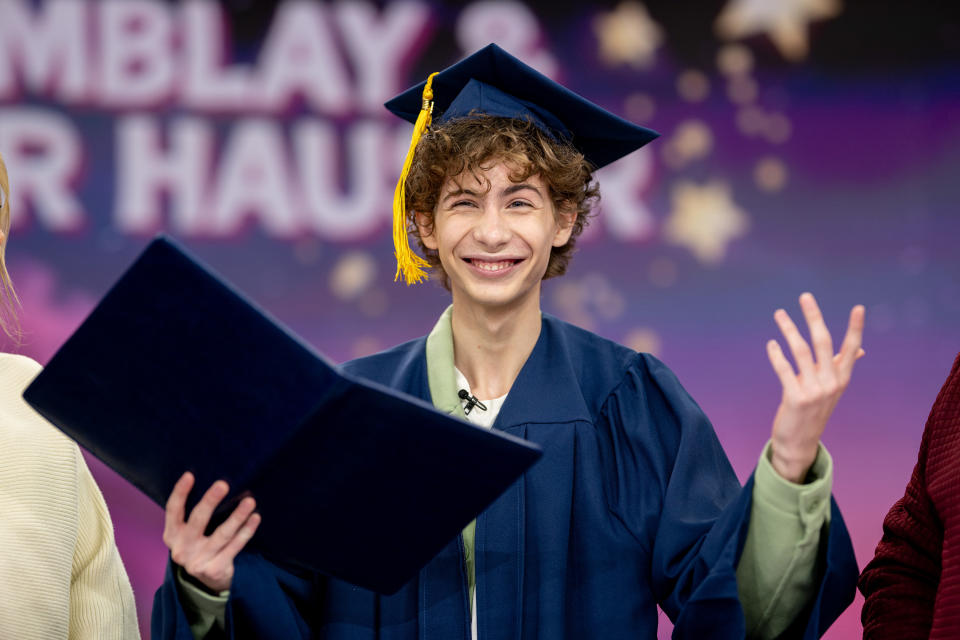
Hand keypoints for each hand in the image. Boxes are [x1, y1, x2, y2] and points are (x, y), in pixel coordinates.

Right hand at [162, 471, 260, 592]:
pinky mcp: (214, 570)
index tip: (190, 475)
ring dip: (237, 516)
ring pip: (222, 534)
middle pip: (197, 520)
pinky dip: (246, 531)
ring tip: (250, 501)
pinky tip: (255, 518)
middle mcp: (181, 549)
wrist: (205, 582)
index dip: (180, 493)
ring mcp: (197, 561)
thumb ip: (194, 516)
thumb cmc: (199, 545)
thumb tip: (218, 485)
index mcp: (172, 535)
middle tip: (223, 484)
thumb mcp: (188, 533)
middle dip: (210, 501)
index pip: (173, 511)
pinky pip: (235, 546)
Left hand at [766, 292, 864, 482]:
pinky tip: (771, 344)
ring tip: (779, 314)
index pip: (852, 348)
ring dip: (788, 329)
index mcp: (841, 378)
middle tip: (805, 296)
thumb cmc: (813, 410)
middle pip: (823, 342)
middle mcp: (831, 383)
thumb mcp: (831, 389)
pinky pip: (784, 369)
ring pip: (800, 352)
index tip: (859, 307)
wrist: (799, 442)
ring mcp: (814, 391)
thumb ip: (841, 366)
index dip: (855, 328)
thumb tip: (861, 349)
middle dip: (813, 317)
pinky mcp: (795, 398)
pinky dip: (777, 354)